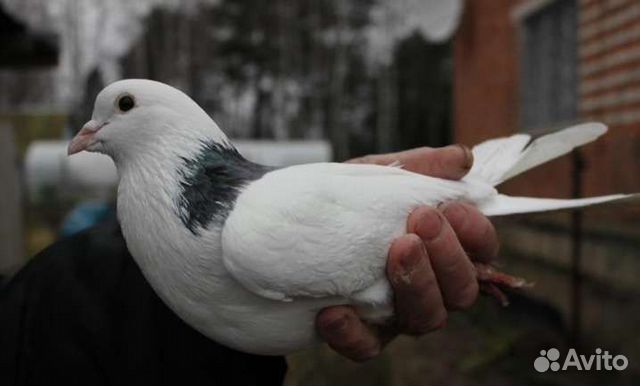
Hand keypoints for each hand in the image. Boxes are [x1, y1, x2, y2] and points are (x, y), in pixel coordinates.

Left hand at [316, 146, 499, 360]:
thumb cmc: (351, 200)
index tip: (453, 209)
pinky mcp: (362, 333)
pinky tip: (333, 310)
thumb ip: (421, 167)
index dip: (476, 233)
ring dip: (417, 285)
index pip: (481, 250)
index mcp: (442, 247)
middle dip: (447, 254)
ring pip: (427, 319)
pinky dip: (353, 331)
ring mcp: (397, 313)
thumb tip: (462, 158)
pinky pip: (367, 345)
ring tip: (395, 250)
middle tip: (420, 220)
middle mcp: (429, 284)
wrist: (296, 222)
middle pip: (462, 290)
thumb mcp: (380, 175)